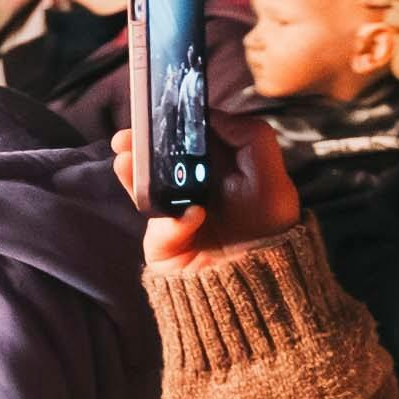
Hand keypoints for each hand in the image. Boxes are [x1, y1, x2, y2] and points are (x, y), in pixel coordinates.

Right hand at [137, 111, 300, 265]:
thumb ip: (252, 138)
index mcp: (215, 170)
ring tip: (125, 158)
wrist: (262, 287)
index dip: (173, 125)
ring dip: (133, 172)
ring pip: (145, 189)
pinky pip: (160, 231)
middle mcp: (189, 190)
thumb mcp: (274, 177)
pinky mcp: (162, 246)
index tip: (162, 111)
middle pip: (156, 161)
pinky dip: (172, 225)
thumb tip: (212, 117)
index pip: (186, 140)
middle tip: (127, 136)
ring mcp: (171, 217)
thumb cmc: (270, 229)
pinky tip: (189, 218)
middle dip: (140, 145)